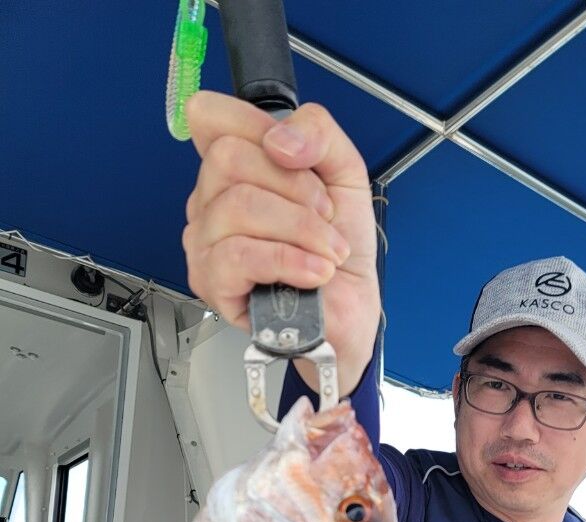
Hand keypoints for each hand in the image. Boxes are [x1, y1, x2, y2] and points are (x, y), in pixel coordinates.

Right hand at [182, 91, 380, 395]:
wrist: (350, 310)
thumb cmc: (340, 248)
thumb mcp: (344, 173)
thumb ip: (319, 133)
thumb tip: (281, 140)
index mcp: (236, 167)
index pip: (211, 117)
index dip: (257, 127)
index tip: (301, 161)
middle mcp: (212, 199)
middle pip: (228, 158)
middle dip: (295, 187)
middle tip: (324, 218)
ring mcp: (206, 241)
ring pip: (238, 206)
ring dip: (300, 230)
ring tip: (327, 254)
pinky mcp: (212, 282)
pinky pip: (238, 255)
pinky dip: (287, 261)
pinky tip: (313, 273)